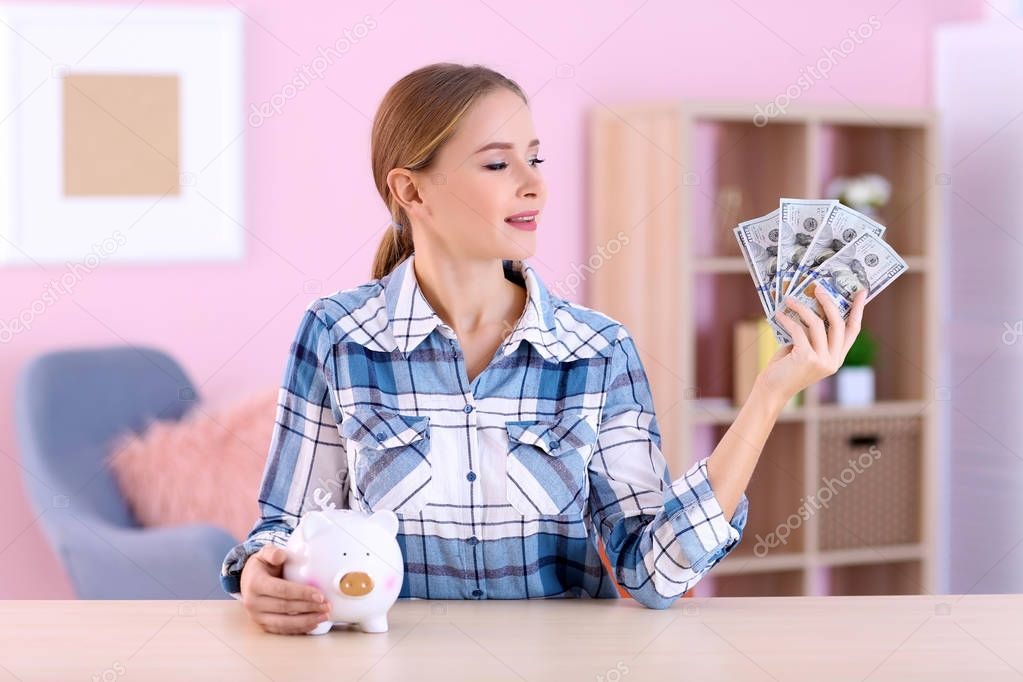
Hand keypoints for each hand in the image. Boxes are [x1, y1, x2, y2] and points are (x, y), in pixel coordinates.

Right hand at [240, 544, 330, 634]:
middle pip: (285, 607)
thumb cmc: (263, 565)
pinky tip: (313, 624)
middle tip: (327, 606)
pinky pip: (281, 630)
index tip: (320, 595)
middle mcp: (253, 602)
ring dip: (306, 621)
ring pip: (284, 623)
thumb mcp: (265, 554)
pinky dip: (298, 629)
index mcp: (255, 583)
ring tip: (324, 616)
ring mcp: (256, 616)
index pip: (282, 590)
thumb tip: (281, 555)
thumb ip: (273, 552)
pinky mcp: (262, 625)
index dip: (302, 594)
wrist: (249, 579)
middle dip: (309, 608)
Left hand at [757, 287, 866, 402]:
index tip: (861, 292)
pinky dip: (787, 320)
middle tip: (818, 288)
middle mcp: (833, 360)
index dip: (858, 310)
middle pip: (838, 323)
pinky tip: (778, 315)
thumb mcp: (803, 349)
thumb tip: (809, 306)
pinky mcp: (807, 358)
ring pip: (817, 324)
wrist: (771, 390)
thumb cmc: (784, 368)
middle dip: (828, 302)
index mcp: (836, 358)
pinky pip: (799, 330)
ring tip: (789, 299)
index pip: (853, 330)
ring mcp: (822, 360)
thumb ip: (811, 334)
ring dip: (802, 308)